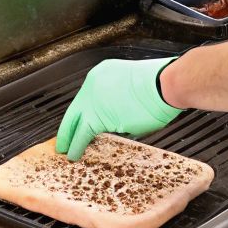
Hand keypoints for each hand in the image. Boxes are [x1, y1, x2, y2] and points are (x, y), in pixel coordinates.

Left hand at [55, 57, 182, 160]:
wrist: (166, 84)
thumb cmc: (161, 85)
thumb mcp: (132, 84)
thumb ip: (118, 98)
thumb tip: (115, 117)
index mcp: (102, 74)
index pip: (87, 97)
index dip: (82, 112)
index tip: (78, 122)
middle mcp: (94, 85)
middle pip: (75, 110)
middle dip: (67, 128)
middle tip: (61, 140)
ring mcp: (94, 101)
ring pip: (77, 123)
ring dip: (71, 138)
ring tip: (68, 150)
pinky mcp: (98, 117)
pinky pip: (83, 135)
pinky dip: (77, 146)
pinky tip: (74, 153)